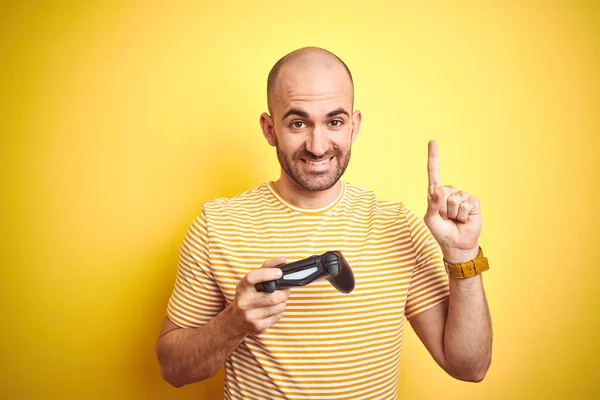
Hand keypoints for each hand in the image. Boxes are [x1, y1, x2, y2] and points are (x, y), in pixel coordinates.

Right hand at [231, 256, 290, 335]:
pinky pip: (278, 317)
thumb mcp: (252, 281)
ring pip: (279, 307)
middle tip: (284, 290)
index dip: (267, 274)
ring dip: (283, 302)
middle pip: (273, 297)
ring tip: (278, 300)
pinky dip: (279, 312)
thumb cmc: (247, 296)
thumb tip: (283, 259)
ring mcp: (251, 316)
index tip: (279, 272)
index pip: (252, 278)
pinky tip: (273, 309)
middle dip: (284, 293)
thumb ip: (267, 267)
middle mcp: (244, 302)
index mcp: (242, 288)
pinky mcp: (258, 327)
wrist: (235, 320)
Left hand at [424, 140, 481, 262]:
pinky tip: (463, 219)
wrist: (457, 245)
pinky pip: (466, 203)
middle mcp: (449, 192)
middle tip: (445, 217)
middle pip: (444, 190)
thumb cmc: (441, 232)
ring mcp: (462, 197)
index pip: (434, 173)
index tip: (432, 141)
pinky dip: (462, 214)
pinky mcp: (473, 202)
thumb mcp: (430, 220)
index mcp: (436, 195)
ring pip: (455, 198)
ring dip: (452, 213)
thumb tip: (438, 189)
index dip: (433, 158)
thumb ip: (432, 204)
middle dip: (442, 207)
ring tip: (454, 219)